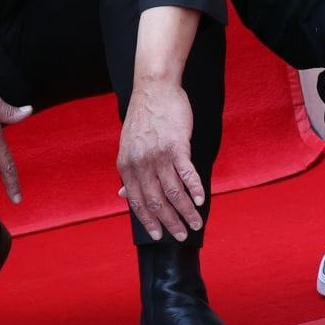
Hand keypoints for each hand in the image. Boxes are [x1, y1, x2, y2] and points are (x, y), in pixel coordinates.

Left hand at [116, 80, 203, 241]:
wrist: (154, 88)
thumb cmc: (144, 118)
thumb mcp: (128, 146)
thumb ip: (129, 172)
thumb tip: (123, 195)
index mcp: (126, 166)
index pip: (137, 202)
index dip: (149, 221)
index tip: (159, 236)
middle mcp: (140, 164)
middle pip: (156, 202)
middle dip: (170, 222)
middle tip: (182, 236)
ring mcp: (158, 156)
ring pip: (173, 192)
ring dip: (187, 212)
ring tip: (197, 223)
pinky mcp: (176, 146)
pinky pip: (187, 174)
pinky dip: (195, 189)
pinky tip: (201, 200)